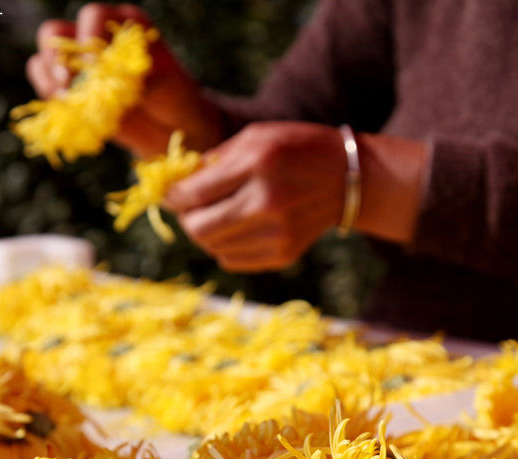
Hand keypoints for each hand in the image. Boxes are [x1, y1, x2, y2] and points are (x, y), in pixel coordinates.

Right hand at [26, 3, 222, 158]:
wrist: (173, 125)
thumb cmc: (175, 97)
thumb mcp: (166, 83)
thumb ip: (139, 75)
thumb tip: (109, 74)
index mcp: (124, 25)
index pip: (93, 17)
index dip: (88, 38)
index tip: (95, 67)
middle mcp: (96, 37)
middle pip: (55, 33)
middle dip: (57, 59)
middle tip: (69, 84)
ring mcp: (79, 64)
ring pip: (43, 59)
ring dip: (49, 81)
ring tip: (70, 102)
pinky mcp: (71, 91)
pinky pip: (46, 88)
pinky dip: (51, 99)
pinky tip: (68, 112)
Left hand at [163, 122, 348, 272]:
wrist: (346, 177)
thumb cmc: (294, 149)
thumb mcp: (254, 137)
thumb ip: (213, 161)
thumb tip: (174, 187)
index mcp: (258, 164)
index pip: (195, 193)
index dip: (174, 196)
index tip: (171, 194)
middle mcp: (267, 202)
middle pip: (199, 228)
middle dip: (187, 219)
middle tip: (191, 209)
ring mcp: (278, 233)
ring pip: (213, 248)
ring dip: (206, 233)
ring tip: (217, 215)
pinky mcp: (284, 254)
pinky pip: (232, 261)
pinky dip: (225, 247)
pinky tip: (238, 229)